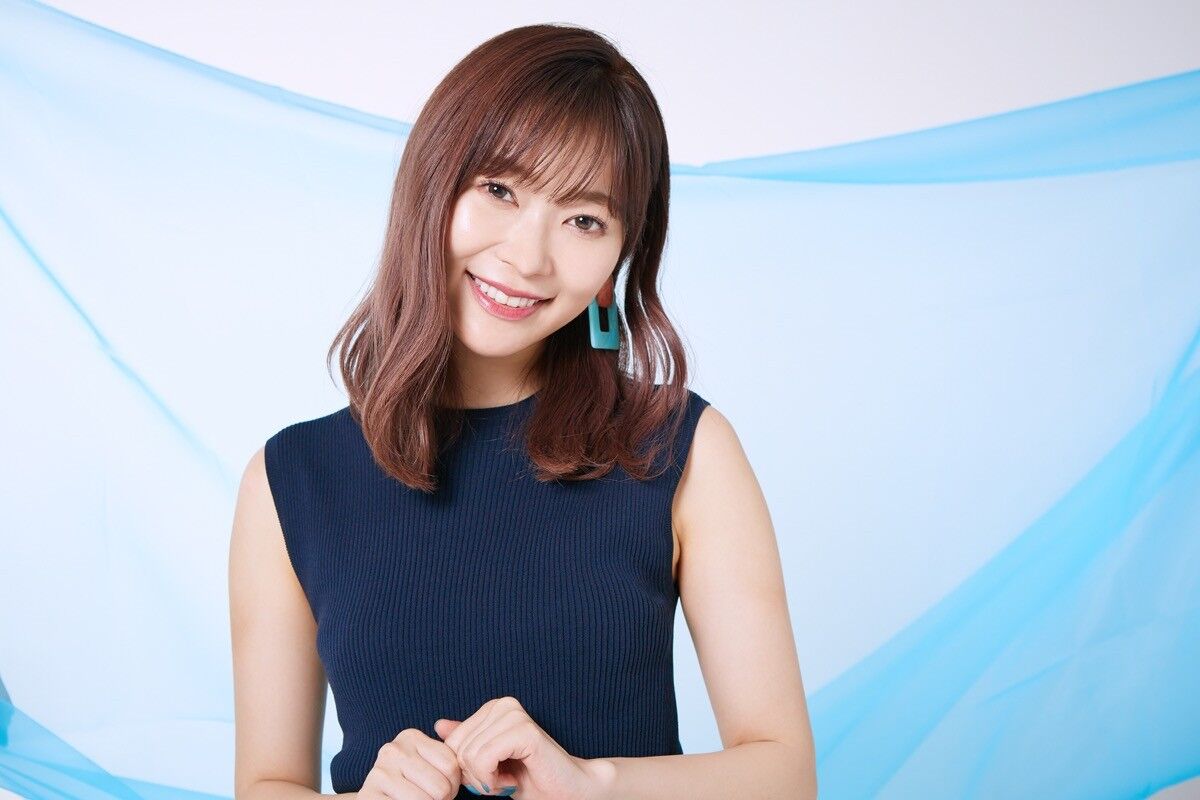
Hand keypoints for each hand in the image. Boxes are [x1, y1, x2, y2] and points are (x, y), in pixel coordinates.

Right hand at [357, 727, 463, 799]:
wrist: (379, 799)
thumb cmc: (411, 784)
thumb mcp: (429, 763)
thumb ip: (446, 751)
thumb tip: (442, 725)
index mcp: (410, 737)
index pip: (451, 766)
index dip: (453, 784)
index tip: (441, 786)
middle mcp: (392, 750)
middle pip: (441, 787)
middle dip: (442, 799)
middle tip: (430, 798)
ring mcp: (379, 773)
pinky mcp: (369, 795)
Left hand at [434, 696, 607, 799]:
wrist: (566, 792)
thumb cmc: (529, 779)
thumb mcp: (488, 763)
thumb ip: (467, 742)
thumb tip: (438, 725)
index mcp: (492, 708)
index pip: (451, 742)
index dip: (466, 770)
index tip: (494, 774)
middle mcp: (503, 705)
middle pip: (458, 749)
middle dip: (475, 776)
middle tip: (503, 779)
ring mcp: (514, 714)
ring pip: (469, 756)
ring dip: (486, 780)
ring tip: (510, 779)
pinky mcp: (524, 730)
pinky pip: (484, 758)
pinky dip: (493, 780)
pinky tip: (513, 780)